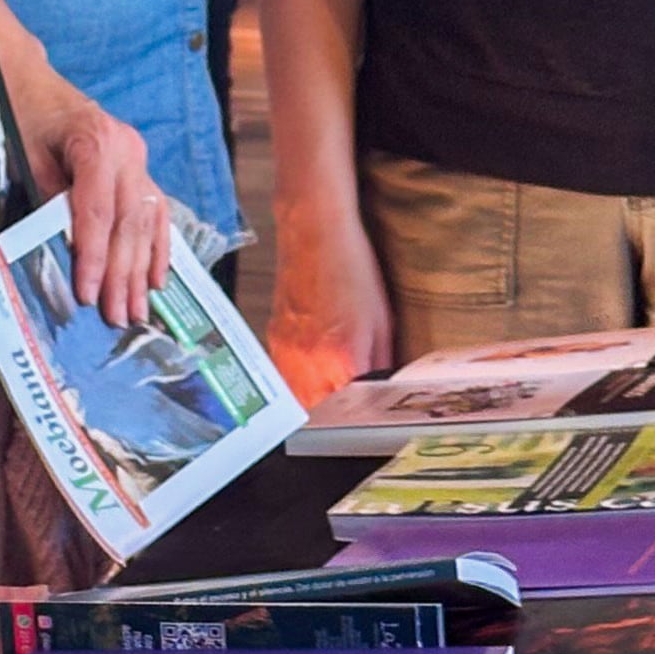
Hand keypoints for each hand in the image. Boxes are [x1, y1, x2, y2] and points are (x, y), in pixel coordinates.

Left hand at [10, 77, 166, 326]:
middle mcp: (128, 150)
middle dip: (122, 274)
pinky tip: (157, 280)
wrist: (37, 85)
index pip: (98, 210)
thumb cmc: (27, 121)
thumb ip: (52, 202)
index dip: (93, 256)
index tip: (87, 294)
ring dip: (141, 270)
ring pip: (146, 222)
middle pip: (127, 222)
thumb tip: (69, 254)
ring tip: (136, 310)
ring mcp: (140, 158)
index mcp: (96, 142)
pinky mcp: (142, 168)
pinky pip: (158, 212)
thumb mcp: (30, 159)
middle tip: (118, 317)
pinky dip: (158, 248)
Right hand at [265, 200, 394, 407]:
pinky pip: (285, 379)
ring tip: (333, 390)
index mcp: (341, 359)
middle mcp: (307, 362)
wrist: (313, 233)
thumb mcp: (382, 321)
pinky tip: (316, 367)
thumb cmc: (351, 268)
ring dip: (316, 403)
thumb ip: (380, 365)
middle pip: (320, 416)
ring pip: (298, 401)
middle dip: (336, 418)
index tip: (368, 420)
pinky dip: (301, 381)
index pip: (350, 415)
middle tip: (351, 412)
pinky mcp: (272, 343)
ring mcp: (285, 354)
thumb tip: (382, 395)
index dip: (359, 420)